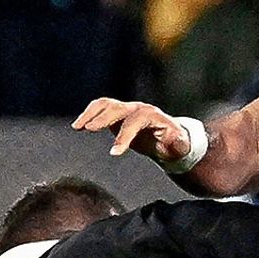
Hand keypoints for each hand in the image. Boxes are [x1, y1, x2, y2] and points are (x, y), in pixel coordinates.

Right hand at [73, 97, 193, 163]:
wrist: (169, 137)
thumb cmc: (174, 144)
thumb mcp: (180, 146)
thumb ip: (178, 143)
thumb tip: (175, 140)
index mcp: (153, 116)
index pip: (137, 120)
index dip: (125, 135)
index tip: (114, 152)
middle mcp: (138, 109)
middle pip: (118, 108)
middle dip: (103, 118)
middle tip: (88, 129)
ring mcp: (127, 109)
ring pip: (106, 105)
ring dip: (91, 113)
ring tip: (78, 126)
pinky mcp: (117, 114)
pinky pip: (101, 109)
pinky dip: (89, 114)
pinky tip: (79, 126)